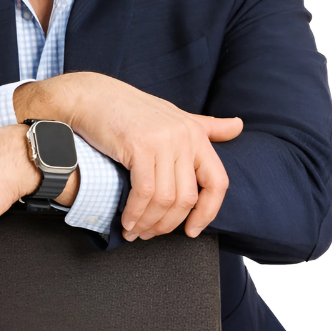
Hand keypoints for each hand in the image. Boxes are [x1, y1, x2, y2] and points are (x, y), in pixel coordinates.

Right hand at [31, 73, 242, 241]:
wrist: (92, 96)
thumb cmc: (129, 109)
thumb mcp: (173, 116)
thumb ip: (207, 126)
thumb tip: (240, 125)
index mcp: (196, 132)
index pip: (218, 182)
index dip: (208, 212)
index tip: (192, 230)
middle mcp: (184, 136)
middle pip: (187, 198)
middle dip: (169, 224)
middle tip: (151, 234)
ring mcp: (163, 140)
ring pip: (166, 199)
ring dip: (149, 223)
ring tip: (135, 232)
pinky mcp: (139, 146)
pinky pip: (144, 193)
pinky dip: (135, 214)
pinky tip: (127, 221)